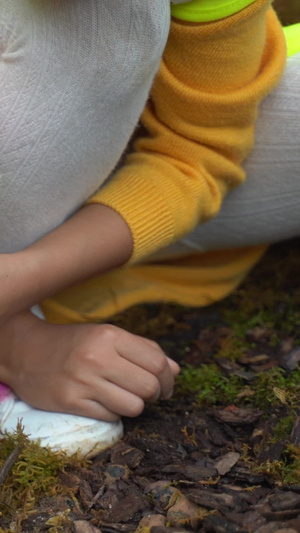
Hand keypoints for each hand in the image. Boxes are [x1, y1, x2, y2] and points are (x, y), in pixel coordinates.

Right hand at [1, 312, 179, 420]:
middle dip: (156, 394)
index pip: (157, 361)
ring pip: (134, 406)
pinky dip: (114, 412)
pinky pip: (112, 417)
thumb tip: (176, 370)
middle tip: (151, 394)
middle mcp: (97, 357)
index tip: (167, 384)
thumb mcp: (107, 336)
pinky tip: (105, 402)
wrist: (26, 352)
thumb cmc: (73, 343)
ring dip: (136, 405)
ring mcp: (83, 381)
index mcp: (109, 336)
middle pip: (149, 386)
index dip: (169, 376)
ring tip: (126, 396)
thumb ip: (142, 349)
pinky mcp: (71, 402)